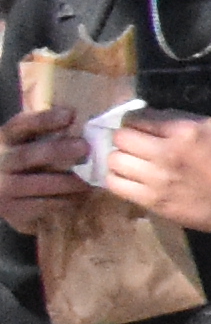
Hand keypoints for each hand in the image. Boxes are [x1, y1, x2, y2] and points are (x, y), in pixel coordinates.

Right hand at [0, 108, 87, 223]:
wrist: (3, 192)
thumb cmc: (27, 163)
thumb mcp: (28, 143)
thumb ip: (46, 132)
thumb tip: (80, 117)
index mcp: (5, 139)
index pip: (21, 126)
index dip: (44, 120)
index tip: (69, 114)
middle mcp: (0, 161)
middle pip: (27, 155)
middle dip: (56, 151)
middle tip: (84, 147)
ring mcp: (3, 187)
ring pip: (36, 184)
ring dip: (66, 182)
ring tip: (89, 180)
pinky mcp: (12, 209)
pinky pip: (41, 205)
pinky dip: (64, 201)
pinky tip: (80, 197)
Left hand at [96, 111, 210, 235]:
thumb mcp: (210, 128)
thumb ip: (177, 118)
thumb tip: (146, 116)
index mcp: (183, 132)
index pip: (136, 117)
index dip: (135, 120)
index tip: (142, 127)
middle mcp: (165, 153)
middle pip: (121, 138)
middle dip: (126, 138)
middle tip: (136, 145)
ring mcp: (156, 179)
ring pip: (114, 160)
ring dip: (120, 159)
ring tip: (132, 162)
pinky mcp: (150, 200)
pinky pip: (115, 184)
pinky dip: (118, 178)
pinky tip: (130, 178)